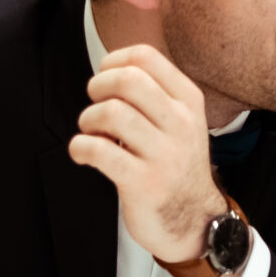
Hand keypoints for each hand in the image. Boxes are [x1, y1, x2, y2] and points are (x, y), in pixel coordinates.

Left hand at [69, 45, 223, 264]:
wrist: (195, 219)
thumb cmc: (177, 165)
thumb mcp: (182, 121)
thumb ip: (155, 92)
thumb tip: (110, 68)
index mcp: (189, 101)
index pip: (146, 57)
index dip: (112, 62)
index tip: (105, 79)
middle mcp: (181, 123)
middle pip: (127, 79)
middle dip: (98, 86)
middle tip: (96, 104)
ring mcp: (164, 154)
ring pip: (111, 113)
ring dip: (88, 120)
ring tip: (93, 133)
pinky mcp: (144, 183)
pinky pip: (99, 151)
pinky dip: (80, 148)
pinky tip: (84, 153)